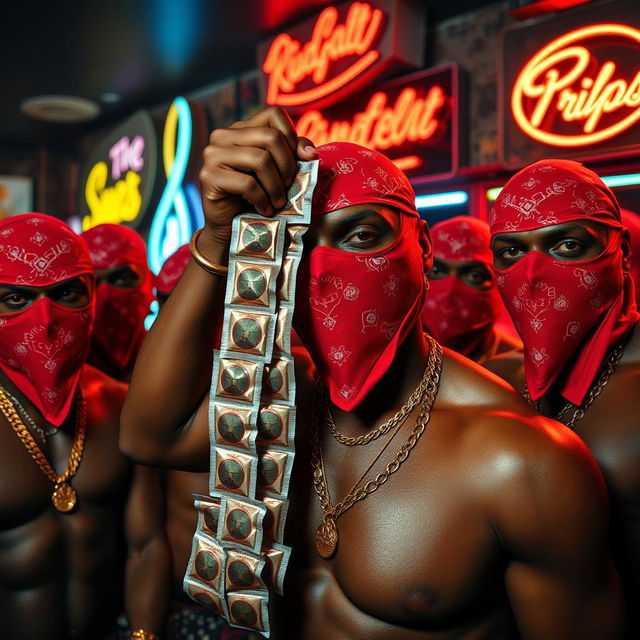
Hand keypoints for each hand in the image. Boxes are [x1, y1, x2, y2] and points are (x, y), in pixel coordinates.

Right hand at [198, 106, 317, 248]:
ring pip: (260, 159)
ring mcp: (212, 155)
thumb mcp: (278, 173)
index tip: (298, 163)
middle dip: (287, 166)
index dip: (292, 137)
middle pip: (270, 138)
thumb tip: (310, 152)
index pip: (274, 114)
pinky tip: (264, 209)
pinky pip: (247, 183)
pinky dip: (262, 199)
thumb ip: (293, 155)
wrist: (230, 228)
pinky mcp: (208, 176)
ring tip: (278, 202)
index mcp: (240, 129)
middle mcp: (222, 136)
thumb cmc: (256, 198)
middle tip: (289, 187)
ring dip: (276, 185)